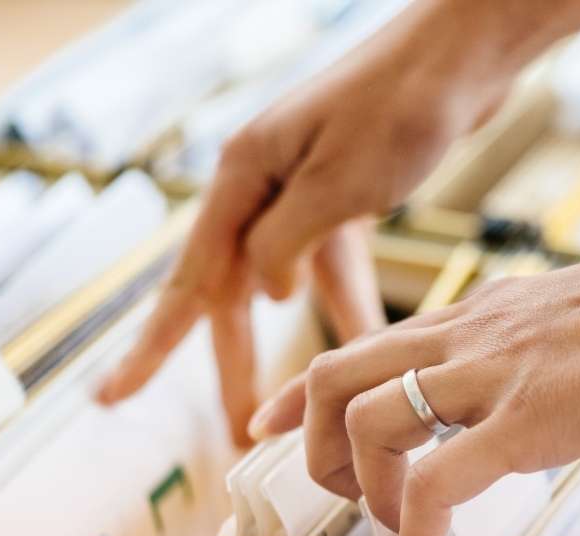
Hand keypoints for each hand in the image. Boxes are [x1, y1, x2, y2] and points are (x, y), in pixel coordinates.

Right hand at [95, 1, 515, 443]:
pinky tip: (358, 342)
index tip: (118, 395)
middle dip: (230, 364)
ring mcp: (302, 190)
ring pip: (280, 285)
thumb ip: (286, 244)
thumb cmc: (400, 106)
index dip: (156, 344)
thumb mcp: (334, 186)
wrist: (461, 58)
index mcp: (242, 177)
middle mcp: (262, 184)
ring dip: (285, 345)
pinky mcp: (344, 195)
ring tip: (281, 404)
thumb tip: (263, 294)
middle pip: (232, 291)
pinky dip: (343, 305)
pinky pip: (332, 265)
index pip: (191, 278)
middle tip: (234, 432)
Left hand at [248, 233, 579, 535]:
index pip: (358, 344)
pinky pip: (438, 483)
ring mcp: (494, 375)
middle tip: (349, 498)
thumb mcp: (570, 325)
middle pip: (333, 378)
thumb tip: (509, 405)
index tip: (266, 424)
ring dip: (366, 495)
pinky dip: (420, 535)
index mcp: (478, 317)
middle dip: (311, 448)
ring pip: (365, 425)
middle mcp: (468, 337)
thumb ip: (523, 355)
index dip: (295, 391)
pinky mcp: (532, 419)